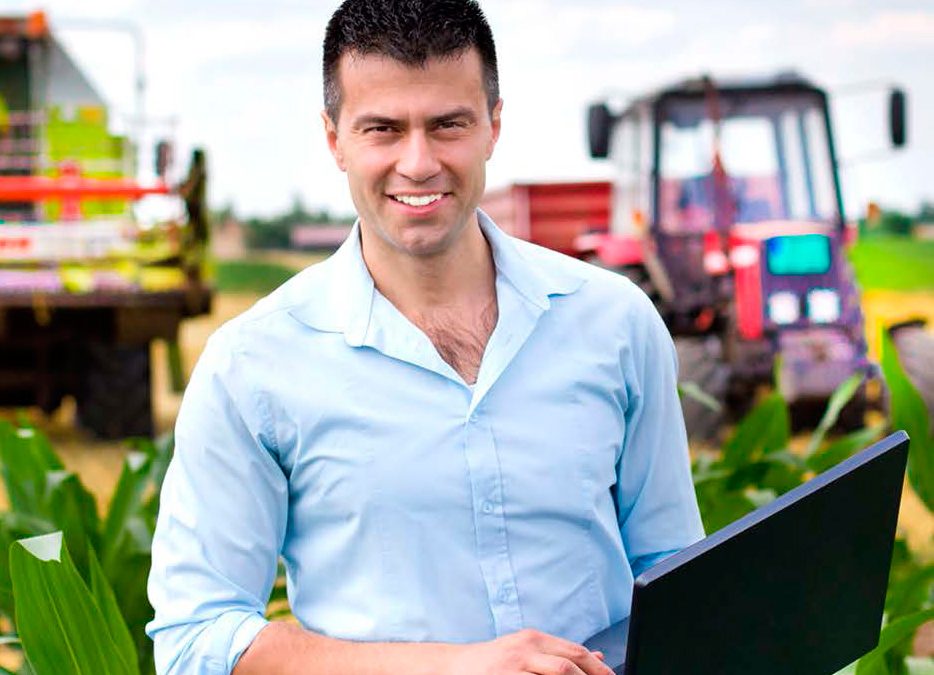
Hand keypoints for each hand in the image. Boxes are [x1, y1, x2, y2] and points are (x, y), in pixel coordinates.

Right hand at [446, 629, 612, 674]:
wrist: (456, 666)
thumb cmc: (496, 661)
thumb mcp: (528, 651)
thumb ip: (559, 653)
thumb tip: (597, 657)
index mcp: (534, 640)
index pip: (575, 653)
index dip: (597, 669)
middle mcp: (525, 650)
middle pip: (568, 667)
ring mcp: (514, 668)